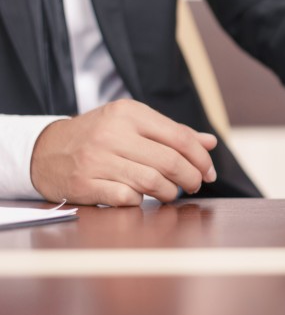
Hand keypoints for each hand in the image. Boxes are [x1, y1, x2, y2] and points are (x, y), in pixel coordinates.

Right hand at [30, 99, 217, 205]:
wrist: (44, 150)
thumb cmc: (99, 136)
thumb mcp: (132, 124)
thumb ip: (172, 133)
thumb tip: (210, 142)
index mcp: (129, 113)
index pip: (180, 137)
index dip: (201, 158)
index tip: (209, 172)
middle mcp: (112, 134)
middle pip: (170, 161)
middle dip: (191, 178)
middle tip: (195, 185)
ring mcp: (97, 160)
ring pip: (152, 182)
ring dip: (170, 192)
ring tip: (171, 193)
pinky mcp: (84, 184)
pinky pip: (127, 198)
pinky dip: (141, 201)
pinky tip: (141, 198)